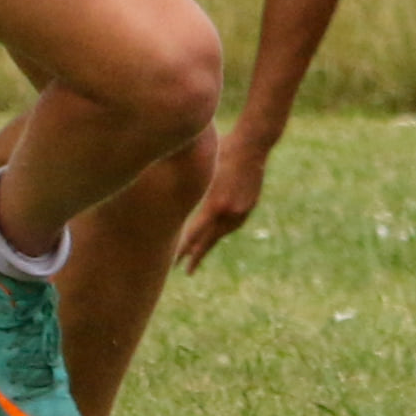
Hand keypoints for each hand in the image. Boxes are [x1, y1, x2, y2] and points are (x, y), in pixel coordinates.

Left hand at [176, 131, 269, 273]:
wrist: (253, 144)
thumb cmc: (222, 148)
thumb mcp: (201, 166)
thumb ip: (188, 183)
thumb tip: (162, 188)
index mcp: (216, 204)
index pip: (196, 233)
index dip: (185, 249)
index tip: (175, 263)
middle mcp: (230, 212)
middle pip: (210, 240)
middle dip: (197, 255)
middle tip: (186, 271)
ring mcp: (243, 211)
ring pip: (222, 233)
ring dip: (210, 243)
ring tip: (198, 254)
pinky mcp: (249, 206)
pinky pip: (233, 223)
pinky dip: (222, 230)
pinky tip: (215, 233)